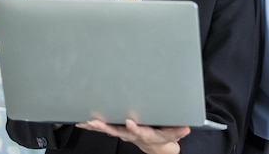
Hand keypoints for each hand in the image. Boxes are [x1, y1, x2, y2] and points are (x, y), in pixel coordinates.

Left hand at [76, 119, 190, 153]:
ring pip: (109, 130)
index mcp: (146, 135)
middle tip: (96, 122)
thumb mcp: (173, 135)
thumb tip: (186, 128)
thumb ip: (178, 132)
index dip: (134, 128)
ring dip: (96, 126)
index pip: (140, 132)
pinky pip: (105, 128)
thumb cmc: (163, 139)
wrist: (157, 147)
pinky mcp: (119, 131)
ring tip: (85, 121)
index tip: (130, 122)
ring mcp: (124, 134)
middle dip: (106, 127)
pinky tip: (83, 121)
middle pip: (118, 131)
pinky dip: (93, 125)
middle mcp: (133, 135)